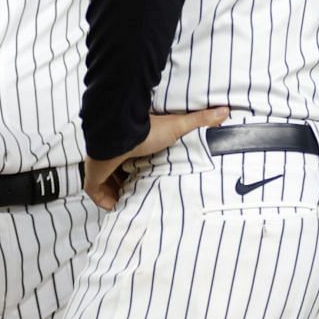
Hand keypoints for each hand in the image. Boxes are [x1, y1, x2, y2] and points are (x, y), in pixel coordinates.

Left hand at [83, 107, 229, 209]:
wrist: (121, 133)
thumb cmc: (147, 129)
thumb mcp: (177, 126)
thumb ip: (199, 120)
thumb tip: (225, 110)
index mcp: (131, 145)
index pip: (133, 159)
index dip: (139, 169)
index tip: (149, 178)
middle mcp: (115, 155)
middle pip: (118, 173)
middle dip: (128, 184)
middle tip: (141, 196)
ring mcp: (101, 166)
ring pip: (106, 184)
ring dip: (116, 194)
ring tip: (130, 205)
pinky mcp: (93, 177)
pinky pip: (96, 194)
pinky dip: (105, 202)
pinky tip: (117, 208)